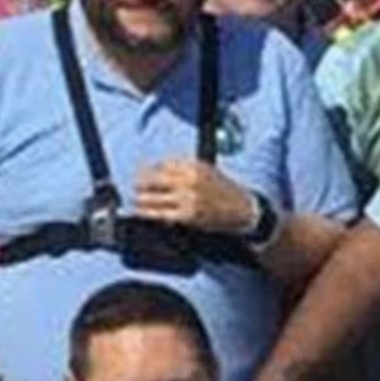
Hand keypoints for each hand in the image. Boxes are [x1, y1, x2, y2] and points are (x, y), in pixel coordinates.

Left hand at [134, 159, 258, 234]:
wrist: (243, 209)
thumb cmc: (224, 189)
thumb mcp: (205, 170)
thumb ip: (182, 168)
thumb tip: (155, 169)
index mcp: (194, 166)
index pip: (161, 164)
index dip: (147, 169)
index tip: (141, 173)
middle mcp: (189, 180)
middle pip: (152, 180)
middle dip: (140, 183)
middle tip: (136, 186)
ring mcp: (188, 198)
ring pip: (152, 197)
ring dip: (140, 199)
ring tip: (136, 200)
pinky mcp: (187, 215)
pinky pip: (160, 214)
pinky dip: (147, 213)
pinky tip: (141, 212)